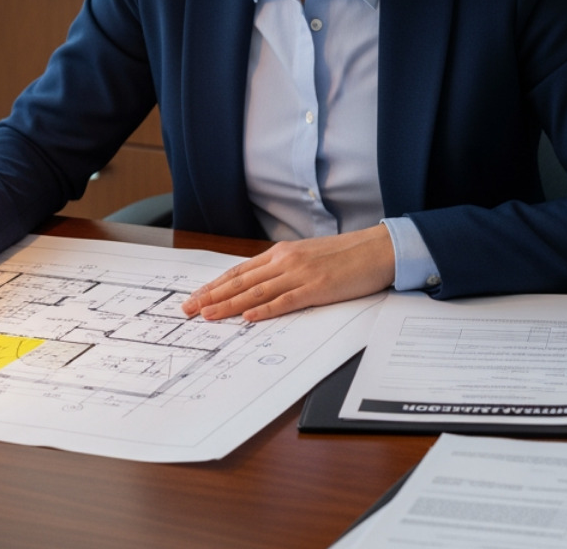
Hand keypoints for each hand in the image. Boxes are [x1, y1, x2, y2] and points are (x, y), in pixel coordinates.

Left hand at [180, 225, 394, 321]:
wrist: (378, 249)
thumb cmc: (346, 255)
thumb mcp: (307, 256)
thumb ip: (283, 268)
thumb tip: (260, 285)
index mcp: (281, 252)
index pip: (240, 271)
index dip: (215, 285)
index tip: (196, 297)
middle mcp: (286, 261)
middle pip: (241, 281)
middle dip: (212, 296)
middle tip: (188, 309)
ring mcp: (300, 274)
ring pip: (256, 291)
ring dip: (229, 305)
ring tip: (208, 315)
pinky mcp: (317, 288)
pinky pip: (286, 301)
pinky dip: (265, 310)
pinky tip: (248, 317)